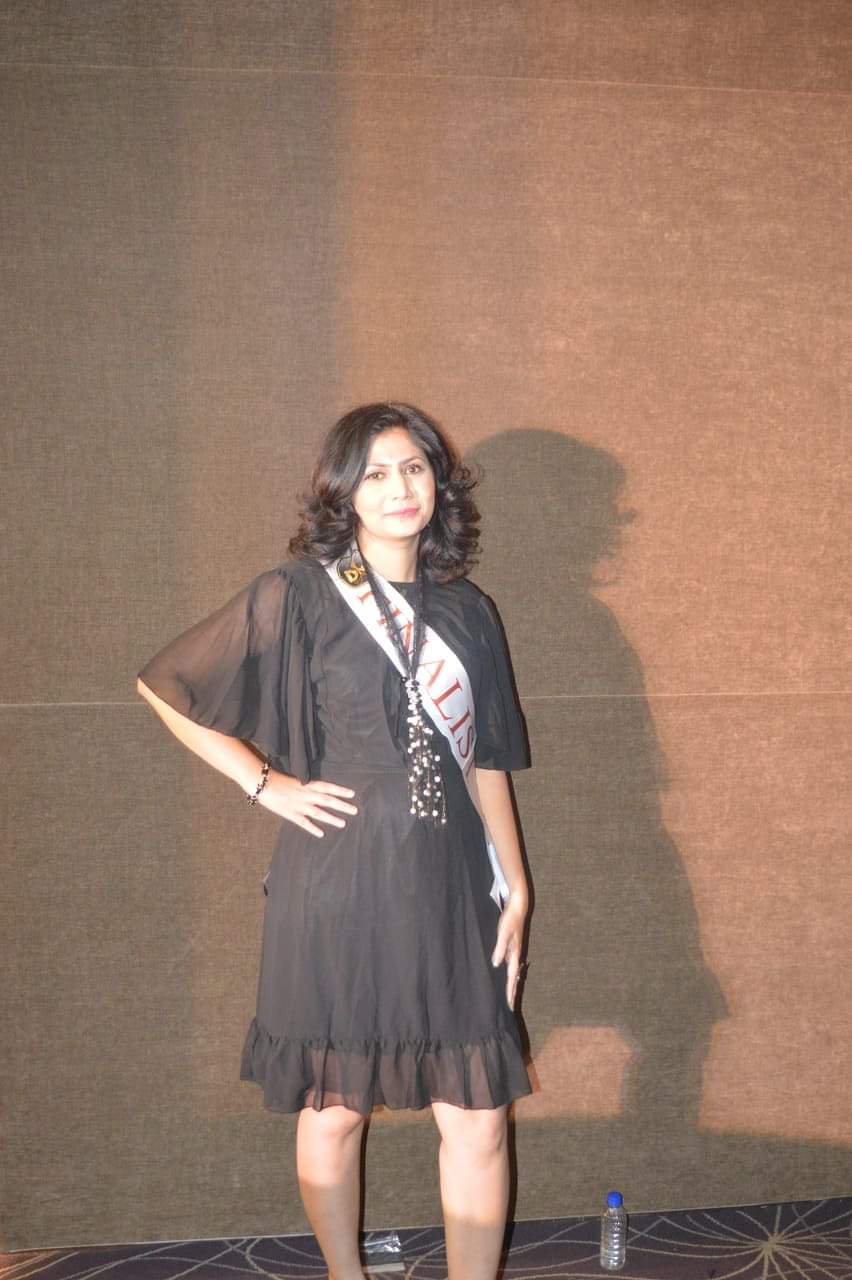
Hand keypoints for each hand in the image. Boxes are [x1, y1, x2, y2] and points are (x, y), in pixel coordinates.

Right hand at [259, 770, 357, 837]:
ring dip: (331, 818)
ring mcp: (299, 805)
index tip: (352, 794)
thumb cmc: (278, 779)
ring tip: (343, 823)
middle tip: (355, 810)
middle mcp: (305, 795)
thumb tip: (319, 789)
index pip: (327, 787)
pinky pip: (304, 822)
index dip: (340, 790)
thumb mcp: (296, 780)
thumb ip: (307, 785)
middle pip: (327, 800)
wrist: (262, 783)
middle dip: (341, 805)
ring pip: (318, 813)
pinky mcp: (291, 814)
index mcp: (307, 785)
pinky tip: (321, 834)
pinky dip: (312, 828)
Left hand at [491, 891, 527, 1009]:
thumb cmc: (510, 919)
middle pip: (514, 977)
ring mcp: (514, 950)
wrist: (518, 906)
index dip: (510, 991)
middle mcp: (515, 954)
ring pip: (512, 971)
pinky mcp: (511, 946)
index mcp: (514, 954)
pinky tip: (504, 974)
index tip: (509, 1004)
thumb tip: (496, 965)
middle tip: (510, 1006)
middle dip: (512, 991)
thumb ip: (500, 948)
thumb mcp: (503, 933)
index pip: (511, 977)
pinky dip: (508, 972)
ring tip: (509, 995)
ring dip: (510, 983)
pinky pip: (510, 964)